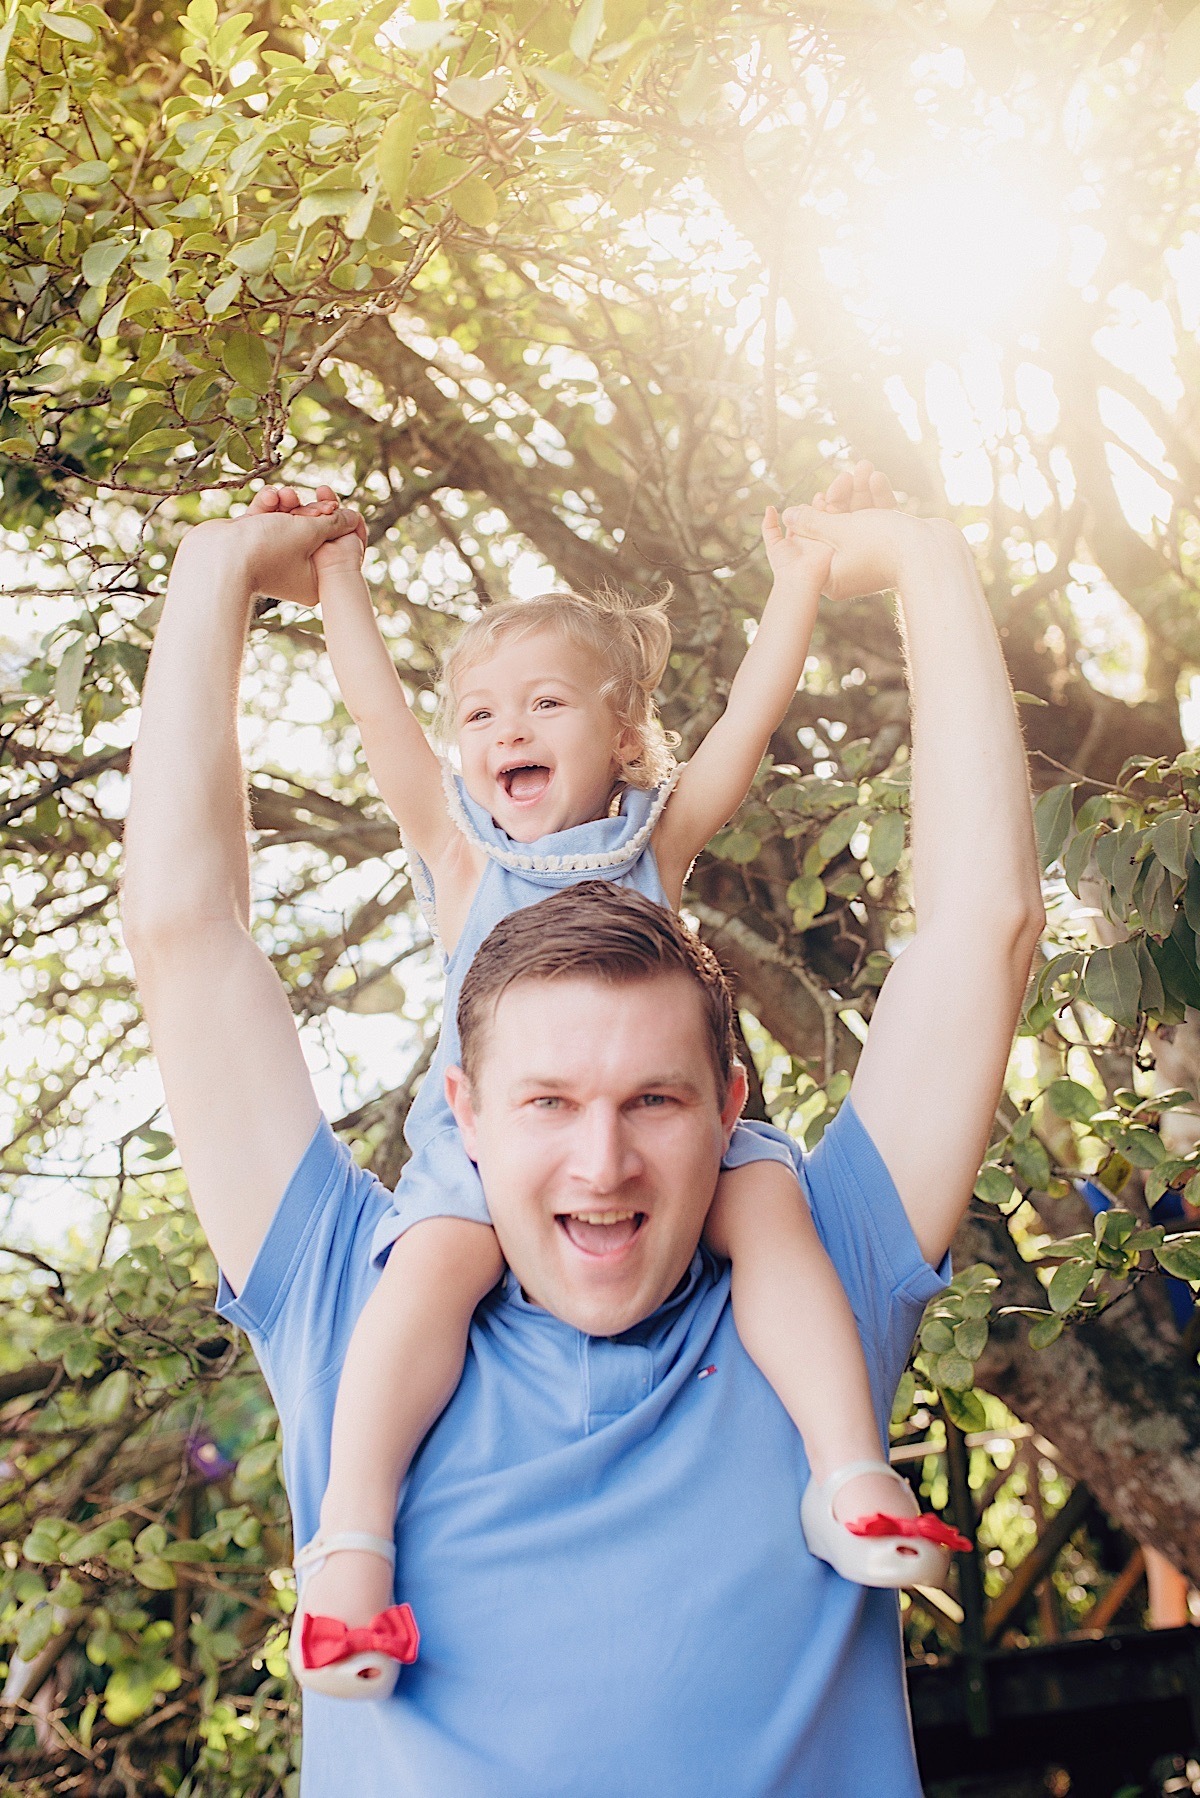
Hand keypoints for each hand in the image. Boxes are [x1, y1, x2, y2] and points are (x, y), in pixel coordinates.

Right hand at [250, 483, 368, 585]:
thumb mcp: (309, 531)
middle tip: (305, 500)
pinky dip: (268, 506)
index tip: (331, 505)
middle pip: (311, 531)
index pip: (333, 546)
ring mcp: (270, 556)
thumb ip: (332, 522)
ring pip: (287, 520)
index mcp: (313, 580)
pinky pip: (267, 519)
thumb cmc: (266, 549)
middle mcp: (293, 571)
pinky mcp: (251, 542)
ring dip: (286, 502)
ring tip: (282, 495)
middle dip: (307, 509)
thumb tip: (353, 518)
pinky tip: (267, 497)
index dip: (334, 521)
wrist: (217, 556)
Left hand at [761, 505, 833, 591]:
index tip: (805, 502)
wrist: (799, 579)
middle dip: (817, 505)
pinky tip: (832, 508)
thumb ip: (769, 526)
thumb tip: (769, 507)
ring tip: (824, 500)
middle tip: (819, 496)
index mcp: (799, 536)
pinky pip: (837, 526)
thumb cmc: (785, 566)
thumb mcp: (773, 544)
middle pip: (816, 515)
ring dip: (827, 508)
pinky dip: (836, 516)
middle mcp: (812, 537)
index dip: (804, 508)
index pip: (802, 516)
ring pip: (827, 519)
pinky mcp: (835, 543)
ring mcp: (824, 540)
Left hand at [782, 460, 956, 602]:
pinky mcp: (892, 548)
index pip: (817, 540)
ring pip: (862, 520)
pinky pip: (880, 522)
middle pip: (840, 527)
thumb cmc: (883, 546)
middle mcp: (852, 571)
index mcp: (833, 577)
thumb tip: (788, 515)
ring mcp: (874, 560)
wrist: (934, 555)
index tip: (821, 495)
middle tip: (849, 473)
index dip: (818, 514)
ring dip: (863, 492)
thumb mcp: (841, 530)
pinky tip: (879, 479)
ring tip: (867, 467)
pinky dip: (879, 501)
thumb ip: (813, 522)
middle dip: (846, 496)